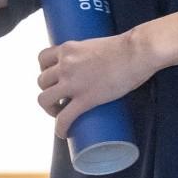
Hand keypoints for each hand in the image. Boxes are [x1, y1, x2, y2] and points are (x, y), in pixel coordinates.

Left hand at [36, 33, 153, 138]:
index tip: (52, 78)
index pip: (43, 58)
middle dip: (47, 91)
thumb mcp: (96, 44)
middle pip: (42, 81)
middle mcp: (65, 64)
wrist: (136, 52)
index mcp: (68, 48)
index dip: (44, 71)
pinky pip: (64, 118)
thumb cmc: (124, 46)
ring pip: (45, 99)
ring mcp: (73, 82)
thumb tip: (94, 66)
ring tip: (59, 114)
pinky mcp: (85, 99)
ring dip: (49, 109)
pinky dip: (60, 128)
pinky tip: (63, 133)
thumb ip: (89, 54)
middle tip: (58, 98)